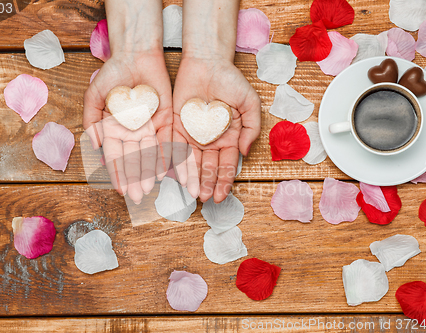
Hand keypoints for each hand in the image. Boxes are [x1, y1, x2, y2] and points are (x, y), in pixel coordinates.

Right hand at [83, 50, 172, 203]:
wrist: (136, 56)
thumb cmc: (113, 74)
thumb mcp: (95, 95)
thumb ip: (91, 118)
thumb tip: (93, 144)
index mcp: (114, 130)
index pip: (115, 156)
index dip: (118, 173)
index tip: (120, 189)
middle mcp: (132, 133)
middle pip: (133, 160)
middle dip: (135, 178)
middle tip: (138, 195)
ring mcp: (150, 128)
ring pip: (150, 154)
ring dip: (150, 171)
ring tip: (151, 187)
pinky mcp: (166, 120)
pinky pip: (167, 141)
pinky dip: (167, 156)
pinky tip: (167, 170)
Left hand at [172, 56, 260, 202]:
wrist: (207, 62)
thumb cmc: (231, 80)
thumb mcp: (250, 102)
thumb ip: (252, 127)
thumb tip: (244, 151)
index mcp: (229, 137)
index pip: (226, 164)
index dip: (224, 181)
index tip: (221, 195)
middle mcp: (210, 140)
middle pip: (208, 167)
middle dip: (207, 183)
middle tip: (204, 198)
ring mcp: (192, 134)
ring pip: (191, 162)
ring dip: (191, 178)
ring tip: (191, 193)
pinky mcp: (176, 126)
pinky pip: (174, 147)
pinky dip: (174, 161)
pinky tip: (174, 175)